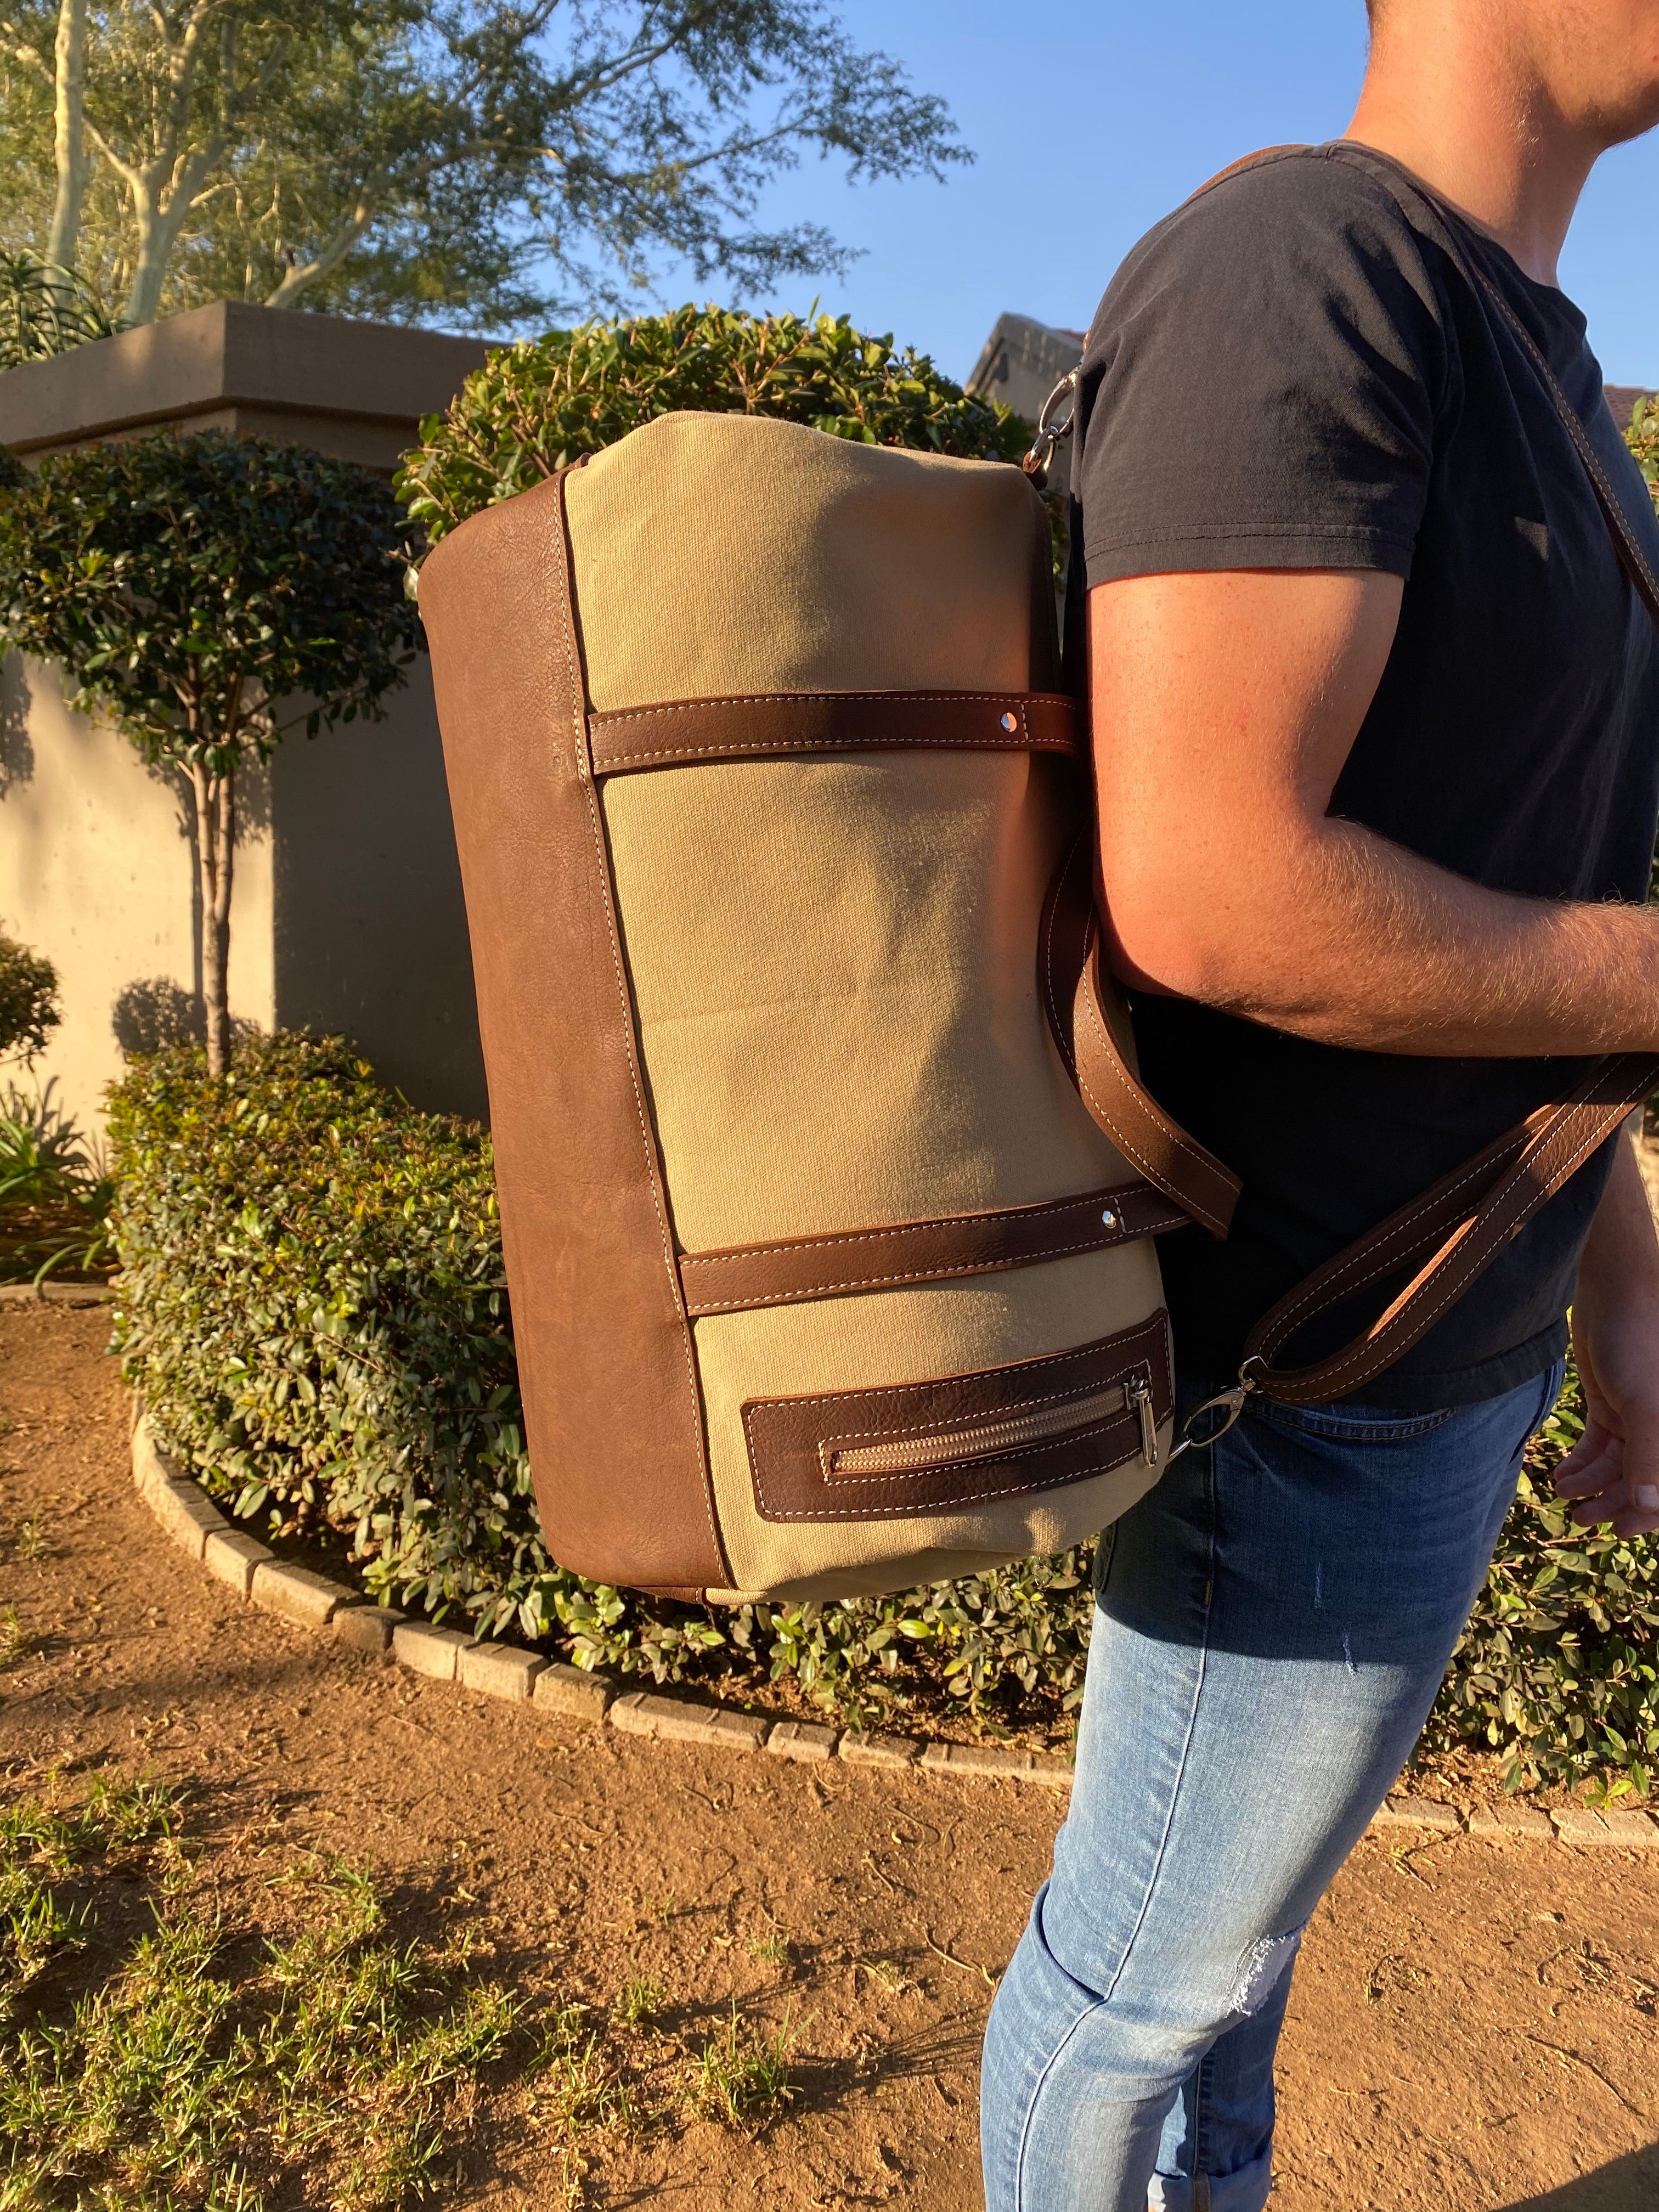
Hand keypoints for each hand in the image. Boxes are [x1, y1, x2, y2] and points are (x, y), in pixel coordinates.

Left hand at [1553, 1309, 1658, 1538]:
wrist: (1614, 1293)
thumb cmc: (1640, 1343)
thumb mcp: (1645, 1405)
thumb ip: (1650, 1458)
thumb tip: (1648, 1507)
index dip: (1646, 1514)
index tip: (1616, 1530)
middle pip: (1642, 1482)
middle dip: (1613, 1502)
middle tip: (1580, 1517)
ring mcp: (1638, 1419)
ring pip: (1617, 1468)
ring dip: (1591, 1484)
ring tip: (1563, 1491)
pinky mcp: (1612, 1406)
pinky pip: (1599, 1446)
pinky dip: (1581, 1462)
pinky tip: (1562, 1474)